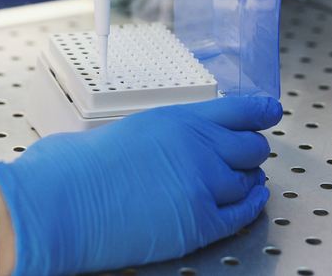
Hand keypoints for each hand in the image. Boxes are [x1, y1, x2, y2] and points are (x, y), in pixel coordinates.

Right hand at [0, 96, 281, 275]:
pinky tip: (252, 201)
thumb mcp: (113, 131)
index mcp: (174, 118)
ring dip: (248, 178)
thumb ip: (144, 137)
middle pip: (250, 146)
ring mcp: (203, 185)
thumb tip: (137, 148)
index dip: (260, 111)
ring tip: (248, 178)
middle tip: (248, 151)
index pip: (237, 109)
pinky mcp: (200, 222)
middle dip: (251, 149)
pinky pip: (242, 214)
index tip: (270, 110)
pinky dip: (251, 206)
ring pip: (248, 180)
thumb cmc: (72, 167)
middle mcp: (197, 147)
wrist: (61, 204)